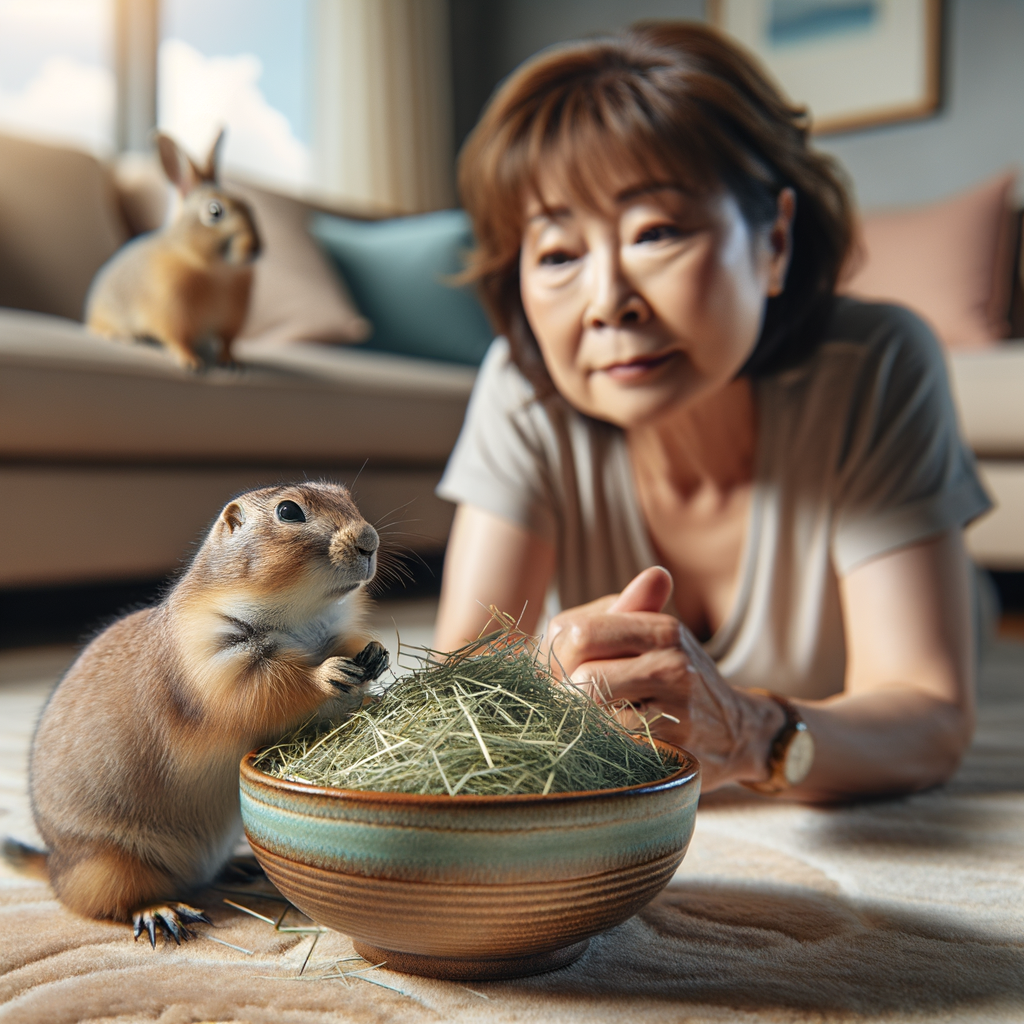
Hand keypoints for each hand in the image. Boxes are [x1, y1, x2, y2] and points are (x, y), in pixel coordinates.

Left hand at [545, 567, 782, 789]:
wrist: (735, 732)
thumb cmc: (675, 678)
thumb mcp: (652, 636)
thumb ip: (605, 622)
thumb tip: (558, 629)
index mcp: (661, 628)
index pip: (576, 632)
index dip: (556, 654)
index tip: (564, 670)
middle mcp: (673, 663)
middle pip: (580, 674)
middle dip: (564, 690)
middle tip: (573, 699)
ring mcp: (676, 710)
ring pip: (591, 711)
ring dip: (580, 719)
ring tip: (594, 718)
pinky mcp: (673, 751)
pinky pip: (610, 744)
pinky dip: (599, 743)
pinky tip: (613, 740)